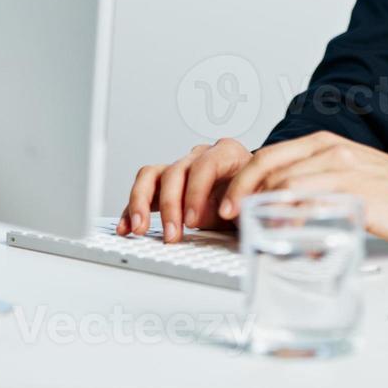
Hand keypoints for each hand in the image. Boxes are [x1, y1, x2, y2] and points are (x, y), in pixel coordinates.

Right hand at [118, 138, 251, 241]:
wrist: (253, 195)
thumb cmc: (257, 193)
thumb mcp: (260, 198)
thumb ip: (250, 203)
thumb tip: (241, 214)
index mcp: (227, 153)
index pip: (206, 165)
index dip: (197, 192)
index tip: (194, 220)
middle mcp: (200, 157)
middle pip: (175, 171)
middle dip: (170, 205)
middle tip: (172, 233)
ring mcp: (181, 169)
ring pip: (152, 176)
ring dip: (142, 203)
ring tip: (140, 229)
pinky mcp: (166, 186)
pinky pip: (144, 192)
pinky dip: (132, 210)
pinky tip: (127, 227)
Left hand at [217, 131, 387, 243]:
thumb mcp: (344, 172)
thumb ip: (313, 181)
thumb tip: (277, 206)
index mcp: (322, 144)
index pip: (268, 156)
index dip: (241, 179)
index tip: (226, 203)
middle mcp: (329, 151)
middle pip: (269, 167)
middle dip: (241, 192)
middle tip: (229, 217)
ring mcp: (342, 170)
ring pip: (287, 184)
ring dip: (263, 209)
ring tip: (253, 230)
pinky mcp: (357, 193)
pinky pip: (315, 206)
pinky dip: (295, 223)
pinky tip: (288, 239)